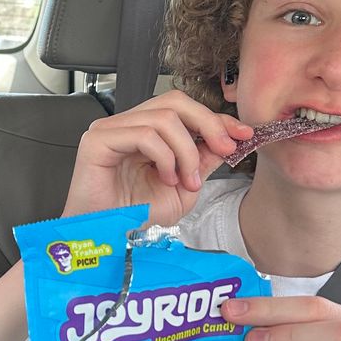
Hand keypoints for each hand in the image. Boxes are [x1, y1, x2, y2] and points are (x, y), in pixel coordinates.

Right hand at [62, 90, 254, 226]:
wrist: (104, 238)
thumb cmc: (133, 216)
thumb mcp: (181, 189)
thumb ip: (201, 162)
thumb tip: (229, 140)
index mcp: (144, 132)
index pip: (183, 109)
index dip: (216, 119)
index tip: (242, 135)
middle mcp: (126, 125)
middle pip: (175, 102)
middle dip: (208, 124)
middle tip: (224, 149)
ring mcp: (110, 129)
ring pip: (163, 118)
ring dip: (186, 151)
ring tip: (186, 181)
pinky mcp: (98, 140)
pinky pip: (143, 134)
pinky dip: (164, 156)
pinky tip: (165, 178)